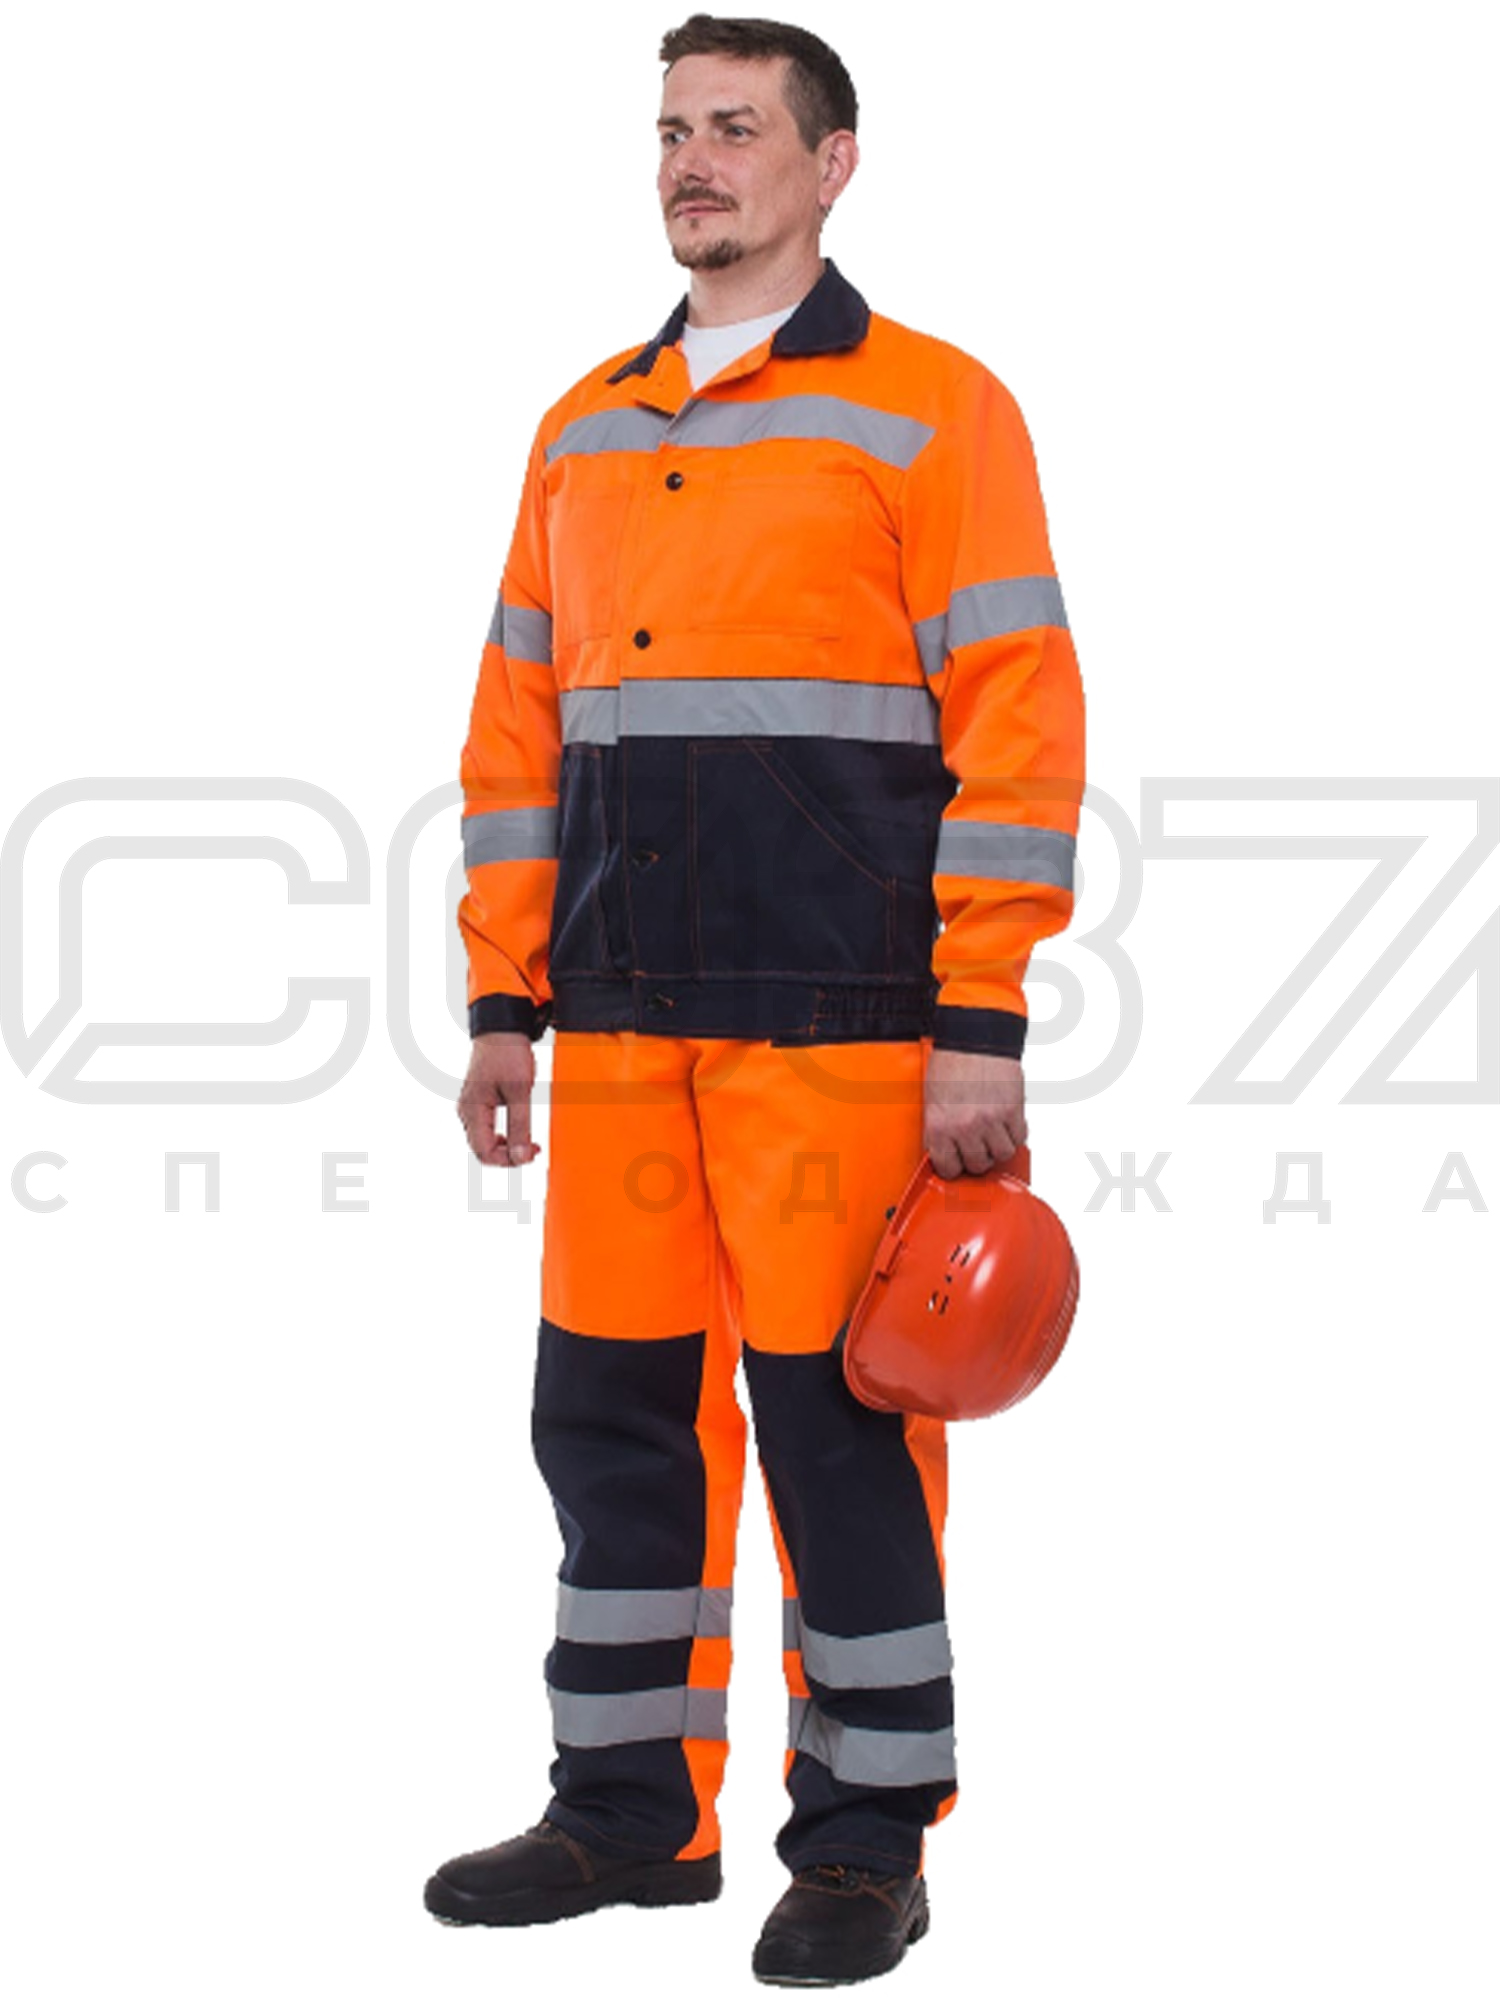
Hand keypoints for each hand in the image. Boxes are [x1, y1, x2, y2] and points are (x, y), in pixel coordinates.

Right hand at [457, 1031, 542, 1166]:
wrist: (502, 1027)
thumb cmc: (508, 1053)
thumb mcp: (520, 1090)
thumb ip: (520, 1125)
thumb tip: (521, 1156)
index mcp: (472, 1110)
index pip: (484, 1153)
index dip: (509, 1160)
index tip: (532, 1153)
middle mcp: (467, 1111)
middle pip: (482, 1150)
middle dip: (508, 1155)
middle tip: (534, 1148)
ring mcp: (471, 1106)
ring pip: (484, 1141)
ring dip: (507, 1147)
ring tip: (529, 1141)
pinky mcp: (479, 1101)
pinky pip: (487, 1129)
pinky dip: (504, 1135)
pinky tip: (519, 1131)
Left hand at [922, 1049, 1025, 1178]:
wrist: (973, 1037)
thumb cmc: (951, 1063)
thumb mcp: (932, 1099)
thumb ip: (939, 1129)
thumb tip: (947, 1153)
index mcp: (938, 1125)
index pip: (948, 1168)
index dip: (954, 1166)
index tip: (958, 1161)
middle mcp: (964, 1127)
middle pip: (977, 1164)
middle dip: (977, 1157)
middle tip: (977, 1145)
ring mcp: (990, 1120)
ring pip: (1001, 1155)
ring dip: (998, 1147)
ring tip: (993, 1133)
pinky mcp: (1012, 1110)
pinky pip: (1019, 1138)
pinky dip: (1015, 1134)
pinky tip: (1007, 1123)